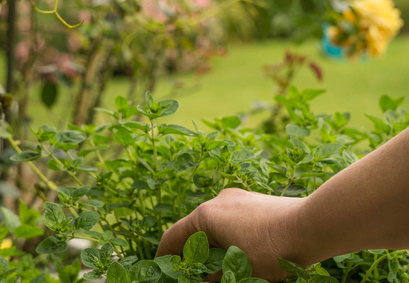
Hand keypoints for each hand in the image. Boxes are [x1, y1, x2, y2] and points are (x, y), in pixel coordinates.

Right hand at [156, 188, 306, 281]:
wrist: (311, 225)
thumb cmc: (271, 249)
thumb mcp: (237, 268)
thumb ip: (213, 275)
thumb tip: (205, 278)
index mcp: (206, 215)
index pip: (173, 236)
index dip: (164, 255)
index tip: (161, 269)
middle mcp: (217, 201)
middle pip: (193, 230)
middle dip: (191, 253)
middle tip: (193, 273)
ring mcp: (236, 198)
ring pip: (213, 224)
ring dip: (210, 245)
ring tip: (218, 266)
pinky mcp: (251, 201)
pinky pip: (229, 219)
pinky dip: (225, 236)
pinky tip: (238, 252)